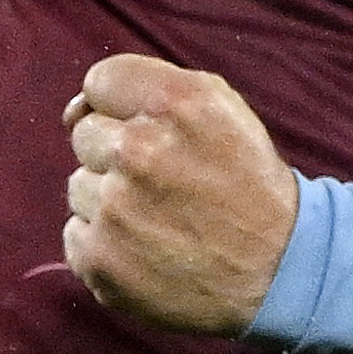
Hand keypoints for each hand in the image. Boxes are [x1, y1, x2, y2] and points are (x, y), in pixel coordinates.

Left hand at [61, 52, 298, 333]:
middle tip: (166, 183)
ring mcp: (115, 208)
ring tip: (162, 220)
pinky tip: (147, 250)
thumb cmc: (246, 184)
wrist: (279, 271)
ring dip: (111, 202)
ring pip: (80, 187)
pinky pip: (75, 234)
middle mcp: (140, 149)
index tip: (148, 133)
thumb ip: (149, 88)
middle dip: (116, 155)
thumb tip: (73, 112)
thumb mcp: (223, 110)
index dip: (120, 108)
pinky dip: (105, 244)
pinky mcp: (99, 258)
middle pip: (85, 134)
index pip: (99, 82)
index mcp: (175, 102)